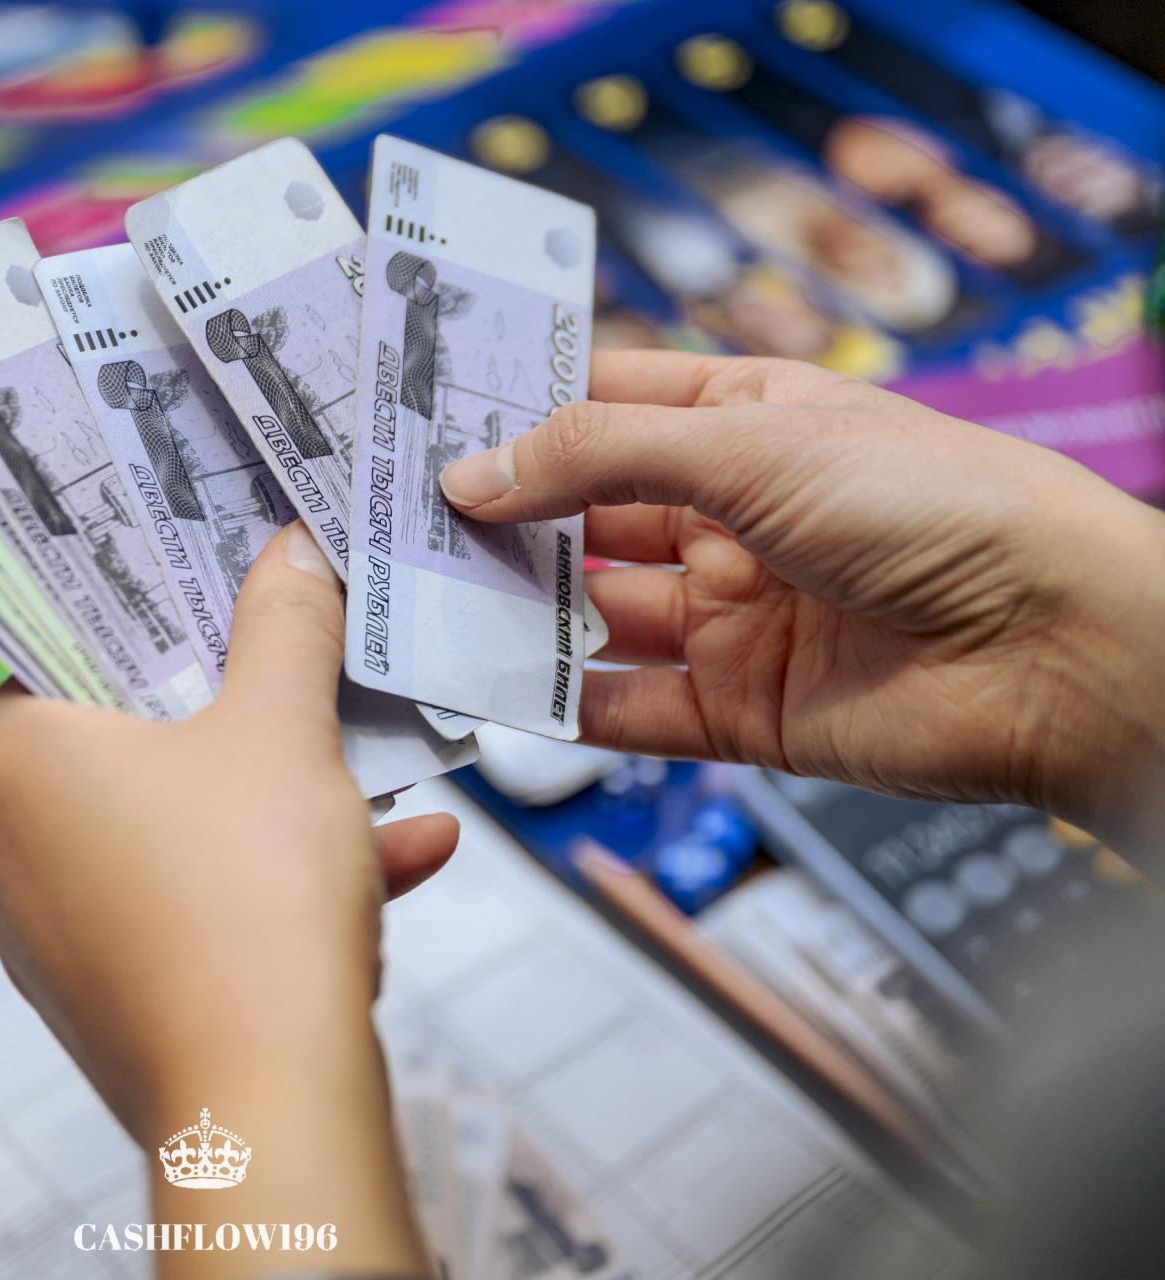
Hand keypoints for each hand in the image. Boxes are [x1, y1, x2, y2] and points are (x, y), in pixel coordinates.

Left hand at [0, 522, 446, 1276]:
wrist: (263, 1107)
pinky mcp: (99, 989)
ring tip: (386, 777)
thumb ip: (284, 625)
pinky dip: (277, 880)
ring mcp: (42, 925)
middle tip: (310, 669)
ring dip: (286, 802)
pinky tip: (404, 858)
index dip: (156, 608)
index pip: (63, 639)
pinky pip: (188, 902)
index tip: (223, 585)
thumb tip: (289, 551)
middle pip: (129, 734)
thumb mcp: (283, 730)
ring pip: (174, 824)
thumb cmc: (246, 902)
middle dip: (244, 713)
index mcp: (1, 755)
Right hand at [442, 350, 1164, 857]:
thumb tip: (475, 474)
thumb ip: (598, 460)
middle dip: (502, 523)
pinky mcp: (740, 708)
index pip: (607, 409)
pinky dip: (563, 704)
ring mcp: (734, 616)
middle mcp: (732, 519)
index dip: (522, 416)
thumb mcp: (748, 445)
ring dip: (518, 613)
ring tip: (426, 606)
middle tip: (402, 528)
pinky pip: (628, 709)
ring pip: (593, 617)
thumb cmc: (939, 505)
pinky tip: (496, 689)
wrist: (1052, 648)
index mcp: (745, 425)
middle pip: (584, 519)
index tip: (427, 427)